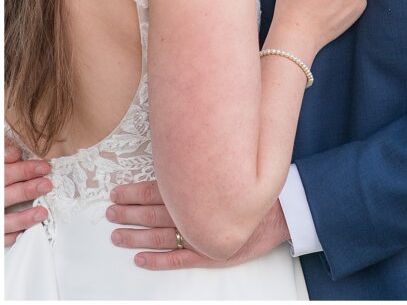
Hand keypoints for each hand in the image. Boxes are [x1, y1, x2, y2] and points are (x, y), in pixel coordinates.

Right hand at [5, 140, 50, 246]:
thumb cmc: (0, 181)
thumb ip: (4, 156)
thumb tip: (15, 152)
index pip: (5, 173)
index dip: (24, 170)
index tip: (45, 167)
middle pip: (6, 196)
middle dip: (27, 191)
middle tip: (47, 185)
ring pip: (4, 221)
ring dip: (23, 218)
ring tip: (43, 213)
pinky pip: (2, 238)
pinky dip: (13, 236)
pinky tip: (27, 232)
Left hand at [107, 181, 288, 269]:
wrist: (283, 210)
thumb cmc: (255, 187)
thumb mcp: (227, 168)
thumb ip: (200, 166)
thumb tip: (175, 156)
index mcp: (197, 190)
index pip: (157, 190)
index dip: (134, 193)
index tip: (115, 193)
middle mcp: (195, 213)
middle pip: (153, 213)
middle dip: (129, 213)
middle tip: (109, 213)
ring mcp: (201, 236)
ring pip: (160, 237)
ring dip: (136, 237)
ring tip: (117, 236)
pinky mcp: (209, 254)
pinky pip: (177, 260)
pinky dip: (157, 262)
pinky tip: (141, 260)